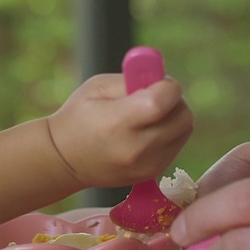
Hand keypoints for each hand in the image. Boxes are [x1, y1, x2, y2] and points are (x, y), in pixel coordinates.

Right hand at [45, 73, 192, 187]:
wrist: (65, 159)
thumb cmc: (80, 115)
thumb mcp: (97, 87)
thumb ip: (132, 78)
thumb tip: (162, 75)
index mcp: (119, 123)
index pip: (164, 100)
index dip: (167, 85)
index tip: (155, 81)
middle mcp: (137, 148)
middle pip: (182, 116)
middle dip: (173, 100)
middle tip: (153, 96)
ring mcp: (147, 165)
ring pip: (184, 130)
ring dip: (174, 117)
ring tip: (148, 115)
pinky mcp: (152, 173)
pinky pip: (176, 144)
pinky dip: (169, 133)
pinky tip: (146, 131)